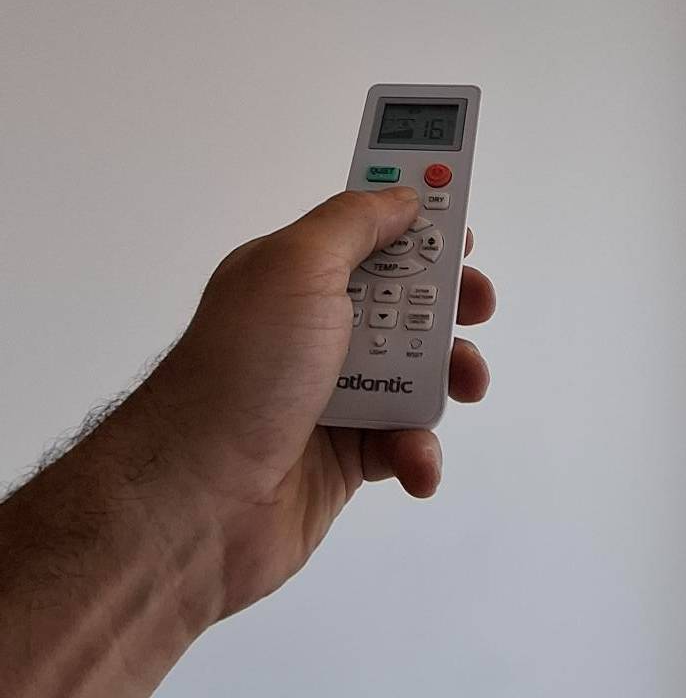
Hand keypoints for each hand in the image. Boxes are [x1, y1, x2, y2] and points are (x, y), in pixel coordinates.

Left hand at [137, 187, 494, 619]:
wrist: (197, 500)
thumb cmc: (242, 373)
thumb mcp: (296, 267)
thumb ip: (354, 223)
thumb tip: (402, 197)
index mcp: (294, 276)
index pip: (364, 234)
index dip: (414, 227)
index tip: (463, 234)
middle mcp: (311, 330)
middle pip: (404, 301)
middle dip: (450, 302)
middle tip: (476, 309)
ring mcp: (328, 395)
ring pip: (415, 374)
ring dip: (448, 378)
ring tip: (461, 386)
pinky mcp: (343, 457)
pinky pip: (402, 443)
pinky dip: (417, 451)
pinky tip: (411, 458)